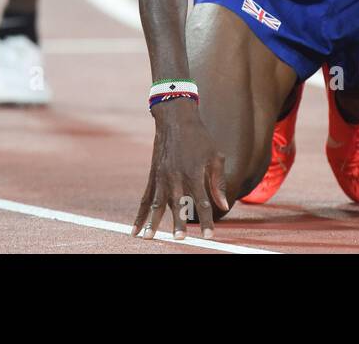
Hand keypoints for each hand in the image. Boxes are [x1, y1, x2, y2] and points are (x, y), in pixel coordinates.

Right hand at [132, 100, 229, 239]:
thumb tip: (224, 205)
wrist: (176, 119)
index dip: (207, 220)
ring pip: (156, 204)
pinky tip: (135, 229)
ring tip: (149, 238)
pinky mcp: (152, 176)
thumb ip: (217, 182)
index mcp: (194, 173)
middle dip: (179, 223)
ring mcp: (161, 177)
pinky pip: (145, 198)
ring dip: (153, 222)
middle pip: (178, 204)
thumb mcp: (215, 157)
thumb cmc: (200, 138)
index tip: (210, 236)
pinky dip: (139, 214)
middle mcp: (176, 177)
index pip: (202, 202)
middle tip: (180, 239)